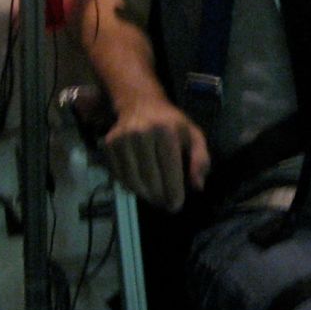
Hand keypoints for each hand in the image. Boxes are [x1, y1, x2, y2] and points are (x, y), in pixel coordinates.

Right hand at [104, 96, 210, 211]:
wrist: (141, 103)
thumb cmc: (172, 123)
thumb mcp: (193, 135)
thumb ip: (201, 159)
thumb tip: (197, 186)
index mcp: (166, 131)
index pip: (170, 170)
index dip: (173, 193)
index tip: (175, 205)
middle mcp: (141, 133)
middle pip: (151, 180)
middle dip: (160, 197)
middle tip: (165, 203)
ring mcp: (123, 139)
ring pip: (133, 181)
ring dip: (145, 195)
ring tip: (154, 196)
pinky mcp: (110, 144)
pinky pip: (120, 176)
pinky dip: (131, 186)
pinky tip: (141, 185)